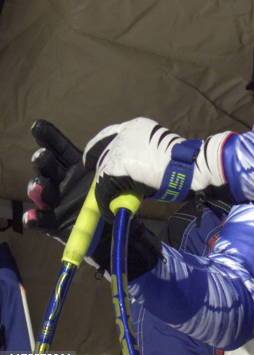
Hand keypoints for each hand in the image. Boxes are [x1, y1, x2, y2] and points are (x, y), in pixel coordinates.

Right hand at [24, 119, 111, 271]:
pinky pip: (42, 222)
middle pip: (47, 166)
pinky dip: (36, 220)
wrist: (119, 227)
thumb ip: (114, 161)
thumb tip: (118, 144)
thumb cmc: (118, 194)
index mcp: (76, 165)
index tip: (39, 126)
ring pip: (42, 191)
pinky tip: (32, 217)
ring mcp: (57, 202)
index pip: (60, 148)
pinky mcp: (55, 224)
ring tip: (41, 186)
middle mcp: (63, 180)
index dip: (49, 137)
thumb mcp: (118, 174)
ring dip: (39, 187)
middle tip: (43, 156)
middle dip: (43, 160)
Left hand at [83, 117, 232, 219]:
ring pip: (103, 170)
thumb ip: (141, 157)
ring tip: (107, 202)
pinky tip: (109, 210)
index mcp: (137, 126)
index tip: (92, 159)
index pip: (110, 133)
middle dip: (101, 170)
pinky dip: (105, 199)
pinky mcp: (117, 164)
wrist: (188, 165)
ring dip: (104, 187)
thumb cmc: (181, 162)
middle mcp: (125, 132)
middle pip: (102, 151)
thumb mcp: (158, 151)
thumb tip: (130, 174)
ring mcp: (120, 147)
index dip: (99, 147)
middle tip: (101, 185)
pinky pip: (104, 185)